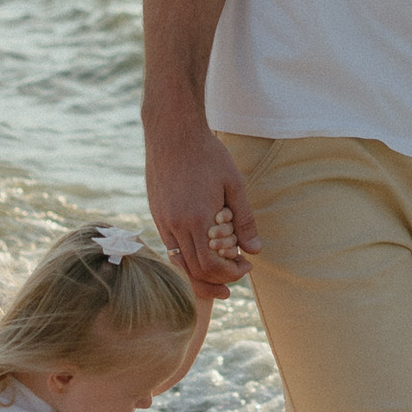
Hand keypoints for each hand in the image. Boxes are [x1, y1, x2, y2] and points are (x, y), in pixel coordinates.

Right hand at [146, 122, 260, 304]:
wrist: (173, 132)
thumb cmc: (208, 154)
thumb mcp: (234, 184)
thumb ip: (244, 220)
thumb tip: (254, 250)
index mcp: (197, 219)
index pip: (211, 266)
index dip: (231, 273)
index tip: (246, 264)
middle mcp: (176, 225)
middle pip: (194, 271)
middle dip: (218, 278)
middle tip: (238, 270)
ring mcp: (162, 221)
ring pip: (179, 264)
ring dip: (200, 273)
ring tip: (221, 269)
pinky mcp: (156, 215)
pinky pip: (170, 248)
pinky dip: (187, 258)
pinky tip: (203, 251)